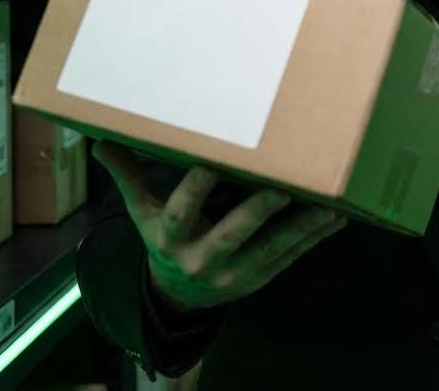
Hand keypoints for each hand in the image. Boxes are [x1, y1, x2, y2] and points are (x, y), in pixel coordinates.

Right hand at [93, 141, 345, 311]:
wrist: (180, 298)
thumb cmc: (165, 242)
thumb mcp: (143, 214)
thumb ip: (128, 177)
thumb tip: (100, 141)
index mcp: (170, 238)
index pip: (179, 212)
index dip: (194, 189)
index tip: (210, 162)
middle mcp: (202, 258)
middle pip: (231, 234)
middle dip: (257, 212)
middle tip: (282, 187)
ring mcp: (236, 272)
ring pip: (272, 248)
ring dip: (303, 225)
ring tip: (329, 201)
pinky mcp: (262, 278)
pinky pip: (292, 257)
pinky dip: (315, 237)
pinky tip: (338, 216)